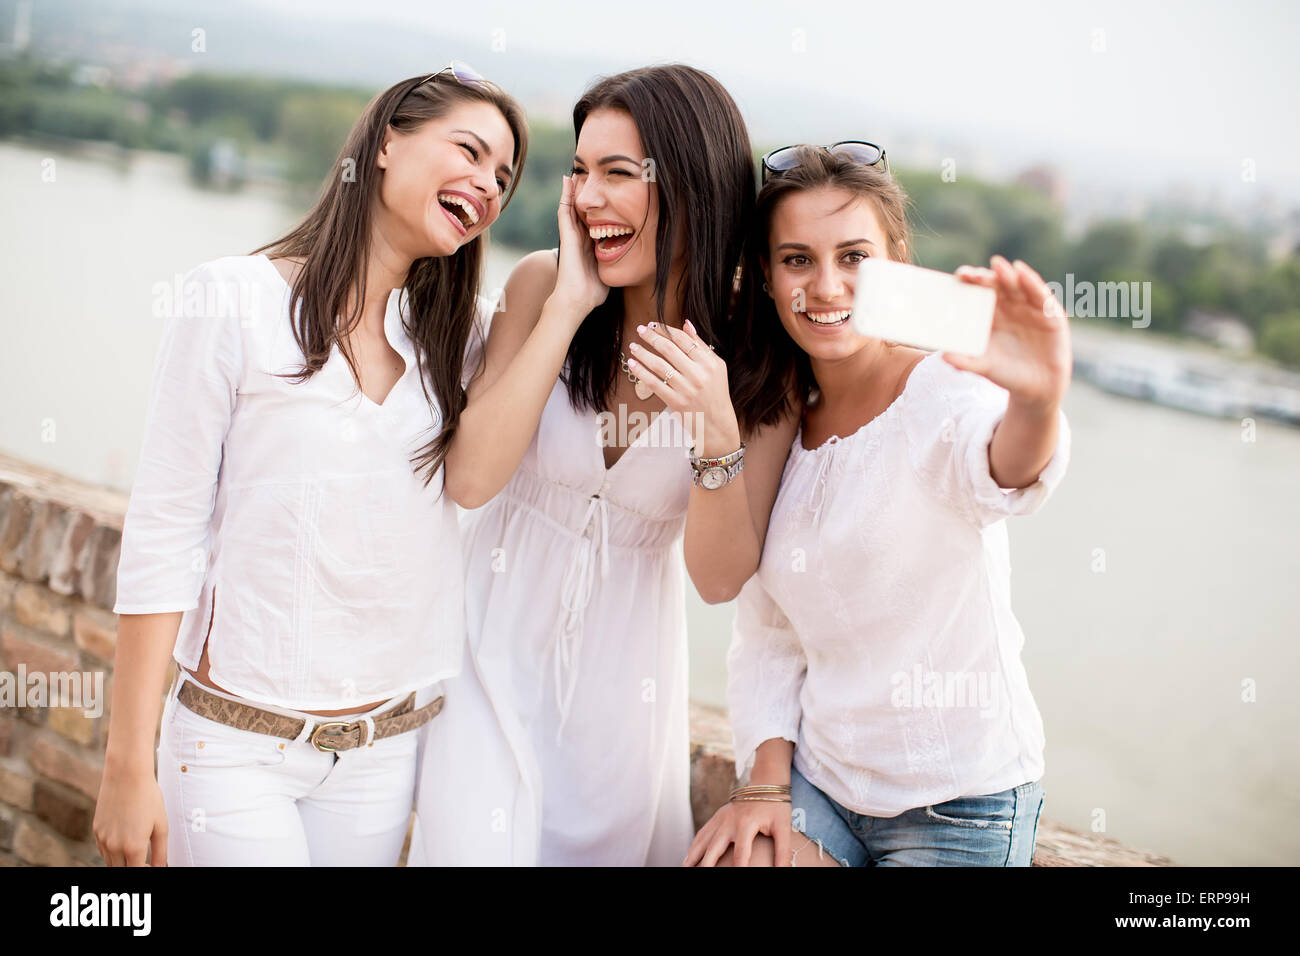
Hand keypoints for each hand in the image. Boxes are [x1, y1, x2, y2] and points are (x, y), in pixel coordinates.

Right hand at [93, 766, 167, 865]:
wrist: (127, 775)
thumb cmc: (148, 797)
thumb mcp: (161, 825)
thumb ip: (161, 852)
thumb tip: (160, 867)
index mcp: (133, 847)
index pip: (136, 874)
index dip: (145, 872)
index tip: (152, 866)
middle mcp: (114, 846)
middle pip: (121, 871)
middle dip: (133, 869)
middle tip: (145, 862)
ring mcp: (103, 839)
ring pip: (110, 862)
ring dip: (122, 862)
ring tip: (136, 851)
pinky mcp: (96, 830)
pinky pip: (103, 850)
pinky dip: (112, 852)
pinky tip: (124, 841)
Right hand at [551, 174, 607, 316]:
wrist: (577, 300)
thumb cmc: (592, 293)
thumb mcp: (608, 272)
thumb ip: (617, 265)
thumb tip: (633, 261)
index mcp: (589, 246)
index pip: (594, 221)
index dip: (598, 207)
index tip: (605, 193)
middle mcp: (580, 239)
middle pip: (582, 210)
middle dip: (584, 194)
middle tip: (588, 174)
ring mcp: (572, 236)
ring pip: (571, 207)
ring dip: (573, 190)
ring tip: (575, 171)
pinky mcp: (566, 236)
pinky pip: (564, 210)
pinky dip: (565, 195)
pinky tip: (567, 180)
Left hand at [626, 318, 741, 456]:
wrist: (716, 423)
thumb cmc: (716, 392)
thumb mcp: (716, 367)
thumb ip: (701, 346)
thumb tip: (686, 324)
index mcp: (708, 363)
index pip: (683, 340)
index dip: (666, 330)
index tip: (654, 324)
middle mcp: (698, 375)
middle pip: (669, 349)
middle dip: (652, 337)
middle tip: (641, 330)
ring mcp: (686, 389)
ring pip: (659, 365)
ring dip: (643, 353)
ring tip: (633, 346)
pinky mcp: (676, 402)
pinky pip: (654, 383)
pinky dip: (641, 372)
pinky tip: (633, 364)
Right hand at [683, 797, 792, 866]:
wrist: (765, 783)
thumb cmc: (776, 807)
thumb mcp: (783, 828)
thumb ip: (783, 851)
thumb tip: (783, 870)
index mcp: (746, 824)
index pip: (741, 854)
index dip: (738, 869)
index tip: (736, 877)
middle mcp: (729, 822)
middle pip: (714, 848)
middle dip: (706, 864)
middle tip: (699, 875)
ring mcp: (721, 819)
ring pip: (703, 840)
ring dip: (693, 856)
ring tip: (685, 868)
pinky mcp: (717, 817)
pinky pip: (702, 833)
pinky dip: (694, 846)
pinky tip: (689, 858)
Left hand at [945, 255, 1071, 411]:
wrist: (1036, 389)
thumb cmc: (1006, 374)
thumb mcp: (984, 367)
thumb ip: (965, 362)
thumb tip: (943, 356)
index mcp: (990, 316)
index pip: (979, 293)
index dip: (970, 283)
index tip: (959, 276)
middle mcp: (1009, 307)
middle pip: (996, 286)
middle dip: (986, 277)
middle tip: (974, 273)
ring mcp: (1029, 308)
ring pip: (1017, 285)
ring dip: (1007, 274)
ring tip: (996, 265)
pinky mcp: (1050, 313)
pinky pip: (1040, 294)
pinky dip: (1031, 282)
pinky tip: (1022, 272)